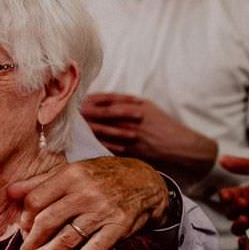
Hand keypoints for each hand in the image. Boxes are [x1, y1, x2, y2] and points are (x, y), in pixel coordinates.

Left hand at [9, 157, 167, 249]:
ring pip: (68, 236)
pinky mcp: (119, 226)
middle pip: (48, 220)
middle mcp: (85, 192)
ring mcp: (103, 210)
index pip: (36, 200)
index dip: (25, 219)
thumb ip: (40, 182)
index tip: (23, 231)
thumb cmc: (101, 177)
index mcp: (70, 175)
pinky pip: (97, 247)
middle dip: (31, 241)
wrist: (145, 181)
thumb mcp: (72, 172)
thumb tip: (9, 192)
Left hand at [82, 93, 216, 175]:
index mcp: (137, 105)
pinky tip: (83, 144)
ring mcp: (132, 134)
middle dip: (83, 114)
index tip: (76, 100)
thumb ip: (126, 102)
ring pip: (103, 130)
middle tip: (67, 114)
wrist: (181, 147)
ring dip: (86, 129)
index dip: (90, 100)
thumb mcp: (148, 107)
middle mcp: (133, 118)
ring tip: (71, 128)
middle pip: (101, 113)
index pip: (106, 100)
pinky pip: (109, 146)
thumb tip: (102, 99)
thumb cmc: (163, 126)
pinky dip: (96, 144)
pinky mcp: (132, 150)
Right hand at [217, 155, 248, 235]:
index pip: (228, 197)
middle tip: (241, 203)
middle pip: (231, 213)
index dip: (226, 196)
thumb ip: (242, 165)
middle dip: (233, 209)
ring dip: (237, 225)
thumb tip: (222, 160)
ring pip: (237, 228)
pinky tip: (246, 239)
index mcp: (247, 193)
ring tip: (245, 219)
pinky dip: (245, 242)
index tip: (227, 194)